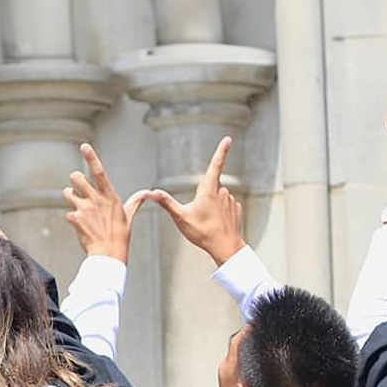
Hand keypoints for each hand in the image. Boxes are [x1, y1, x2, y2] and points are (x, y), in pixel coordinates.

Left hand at [62, 144, 145, 263]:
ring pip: (67, 192)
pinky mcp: (75, 218)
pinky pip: (68, 213)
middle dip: (75, 181)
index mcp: (110, 196)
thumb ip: (135, 202)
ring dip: (70, 197)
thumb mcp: (128, 216)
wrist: (108, 254)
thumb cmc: (120, 236)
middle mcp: (96, 199)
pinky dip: (72, 219)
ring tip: (78, 208)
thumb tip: (146, 193)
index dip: (91, 157)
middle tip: (78, 188)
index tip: (84, 146)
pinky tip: (80, 227)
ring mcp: (85, 208)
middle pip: (77, 177)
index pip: (99, 171)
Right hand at [146, 137, 243, 266]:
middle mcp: (222, 191)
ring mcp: (231, 200)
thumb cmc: (203, 233)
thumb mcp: (181, 217)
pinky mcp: (236, 210)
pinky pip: (225, 207)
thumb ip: (166, 203)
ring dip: (211, 207)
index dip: (221, 150)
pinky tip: (217, 225)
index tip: (228, 139)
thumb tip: (151, 192)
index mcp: (209, 189)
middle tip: (200, 218)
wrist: (226, 248)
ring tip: (208, 224)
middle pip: (209, 188)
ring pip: (217, 198)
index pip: (216, 164)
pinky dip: (220, 214)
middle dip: (202, 198)